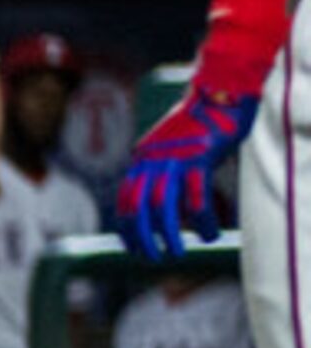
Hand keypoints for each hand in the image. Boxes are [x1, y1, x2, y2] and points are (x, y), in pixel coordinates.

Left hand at [117, 82, 258, 259]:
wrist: (221, 89)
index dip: (126, 225)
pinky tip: (208, 234)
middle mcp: (152, 158)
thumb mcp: (174, 148)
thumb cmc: (202, 123)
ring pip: (163, 204)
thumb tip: (172, 210)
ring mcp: (174, 157)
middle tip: (152, 258)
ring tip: (176, 255)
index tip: (132, 246)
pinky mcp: (199, 156)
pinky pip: (196, 196)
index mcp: (143, 157)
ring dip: (167, 234)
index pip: (126, 197)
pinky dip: (200, 219)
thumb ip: (166, 173)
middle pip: (138, 205)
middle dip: (141, 236)